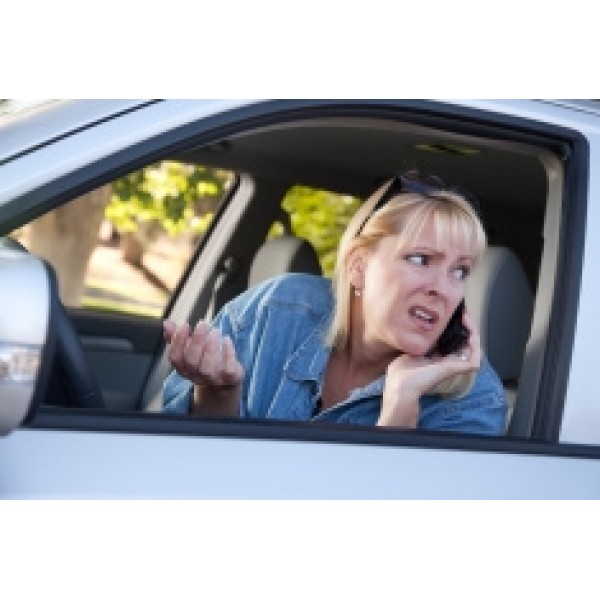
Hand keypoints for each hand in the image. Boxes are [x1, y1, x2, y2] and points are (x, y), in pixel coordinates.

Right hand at [163, 319, 243, 388]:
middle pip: (191, 362)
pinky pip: (228, 371)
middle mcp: (196, 376)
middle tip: (203, 324)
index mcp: (184, 368)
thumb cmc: (205, 360)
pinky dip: (227, 354)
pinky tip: (227, 340)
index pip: (175, 358)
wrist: (225, 382)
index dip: (178, 341)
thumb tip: (166, 323)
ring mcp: (213, 379)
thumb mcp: (191, 349)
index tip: (185, 325)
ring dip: (210, 347)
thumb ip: (177, 337)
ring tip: (215, 331)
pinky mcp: (230, 379)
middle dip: (196, 341)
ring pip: (207, 368)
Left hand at [377, 309, 481, 426]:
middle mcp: (448, 362)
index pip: (452, 342)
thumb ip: (418, 343)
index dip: (456, 328)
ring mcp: (454, 366)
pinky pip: (475, 356)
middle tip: (463, 313)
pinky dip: (475, 342)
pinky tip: (469, 329)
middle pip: (465, 343)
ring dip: (473, 331)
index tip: (454, 314)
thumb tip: (421, 329)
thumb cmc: (401, 374)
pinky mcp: (457, 369)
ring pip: (473, 348)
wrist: (401, 387)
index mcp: (436, 359)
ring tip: (467, 318)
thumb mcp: (409, 352)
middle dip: (467, 327)